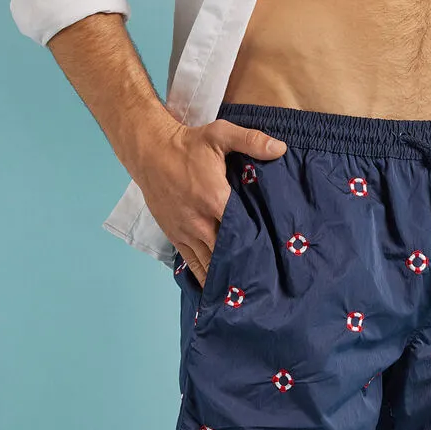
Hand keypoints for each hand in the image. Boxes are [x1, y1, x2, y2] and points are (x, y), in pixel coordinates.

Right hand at [134, 118, 286, 286]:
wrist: (150, 152)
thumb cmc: (188, 144)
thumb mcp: (221, 134)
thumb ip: (251, 141)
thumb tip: (280, 148)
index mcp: (214, 198)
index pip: (241, 229)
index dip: (258, 243)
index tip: (276, 256)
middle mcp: (200, 221)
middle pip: (226, 251)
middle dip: (245, 265)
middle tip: (267, 282)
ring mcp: (185, 231)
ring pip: (209, 262)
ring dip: (226, 275)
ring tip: (246, 294)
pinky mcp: (174, 235)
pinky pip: (191, 262)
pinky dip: (204, 276)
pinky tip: (216, 290)